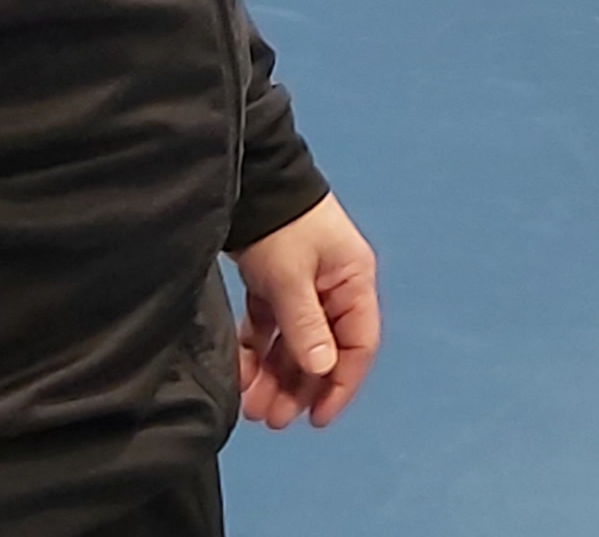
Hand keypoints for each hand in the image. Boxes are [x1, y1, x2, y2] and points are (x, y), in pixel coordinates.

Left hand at [229, 194, 378, 430]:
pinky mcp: (276, 284)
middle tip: (271, 417)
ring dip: (275, 375)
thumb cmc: (281, 226)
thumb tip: (322, 370)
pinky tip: (241, 373)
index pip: (357, 346)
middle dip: (298, 387)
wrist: (249, 180)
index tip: (316, 418)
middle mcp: (334, 289)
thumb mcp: (292, 278)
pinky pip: (271, 329)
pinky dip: (258, 351)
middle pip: (322, 350)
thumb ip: (306, 326)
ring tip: (252, 405)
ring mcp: (305, 287)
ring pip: (293, 344)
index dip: (339, 386)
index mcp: (353, 283)